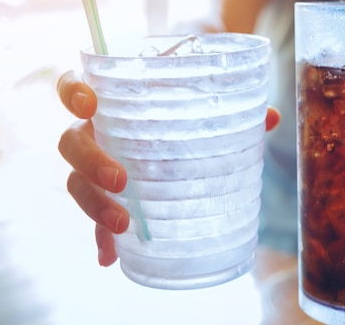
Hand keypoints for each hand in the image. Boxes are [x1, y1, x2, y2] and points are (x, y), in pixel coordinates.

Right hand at [57, 70, 280, 265]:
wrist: (171, 119)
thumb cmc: (179, 104)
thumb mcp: (199, 98)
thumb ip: (231, 105)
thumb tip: (272, 117)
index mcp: (111, 100)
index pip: (73, 87)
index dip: (72, 93)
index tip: (90, 104)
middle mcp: (95, 131)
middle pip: (71, 143)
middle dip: (90, 162)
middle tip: (121, 181)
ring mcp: (95, 165)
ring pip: (76, 183)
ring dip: (94, 206)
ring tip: (124, 226)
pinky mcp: (104, 196)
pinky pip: (93, 218)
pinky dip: (101, 238)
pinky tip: (110, 256)